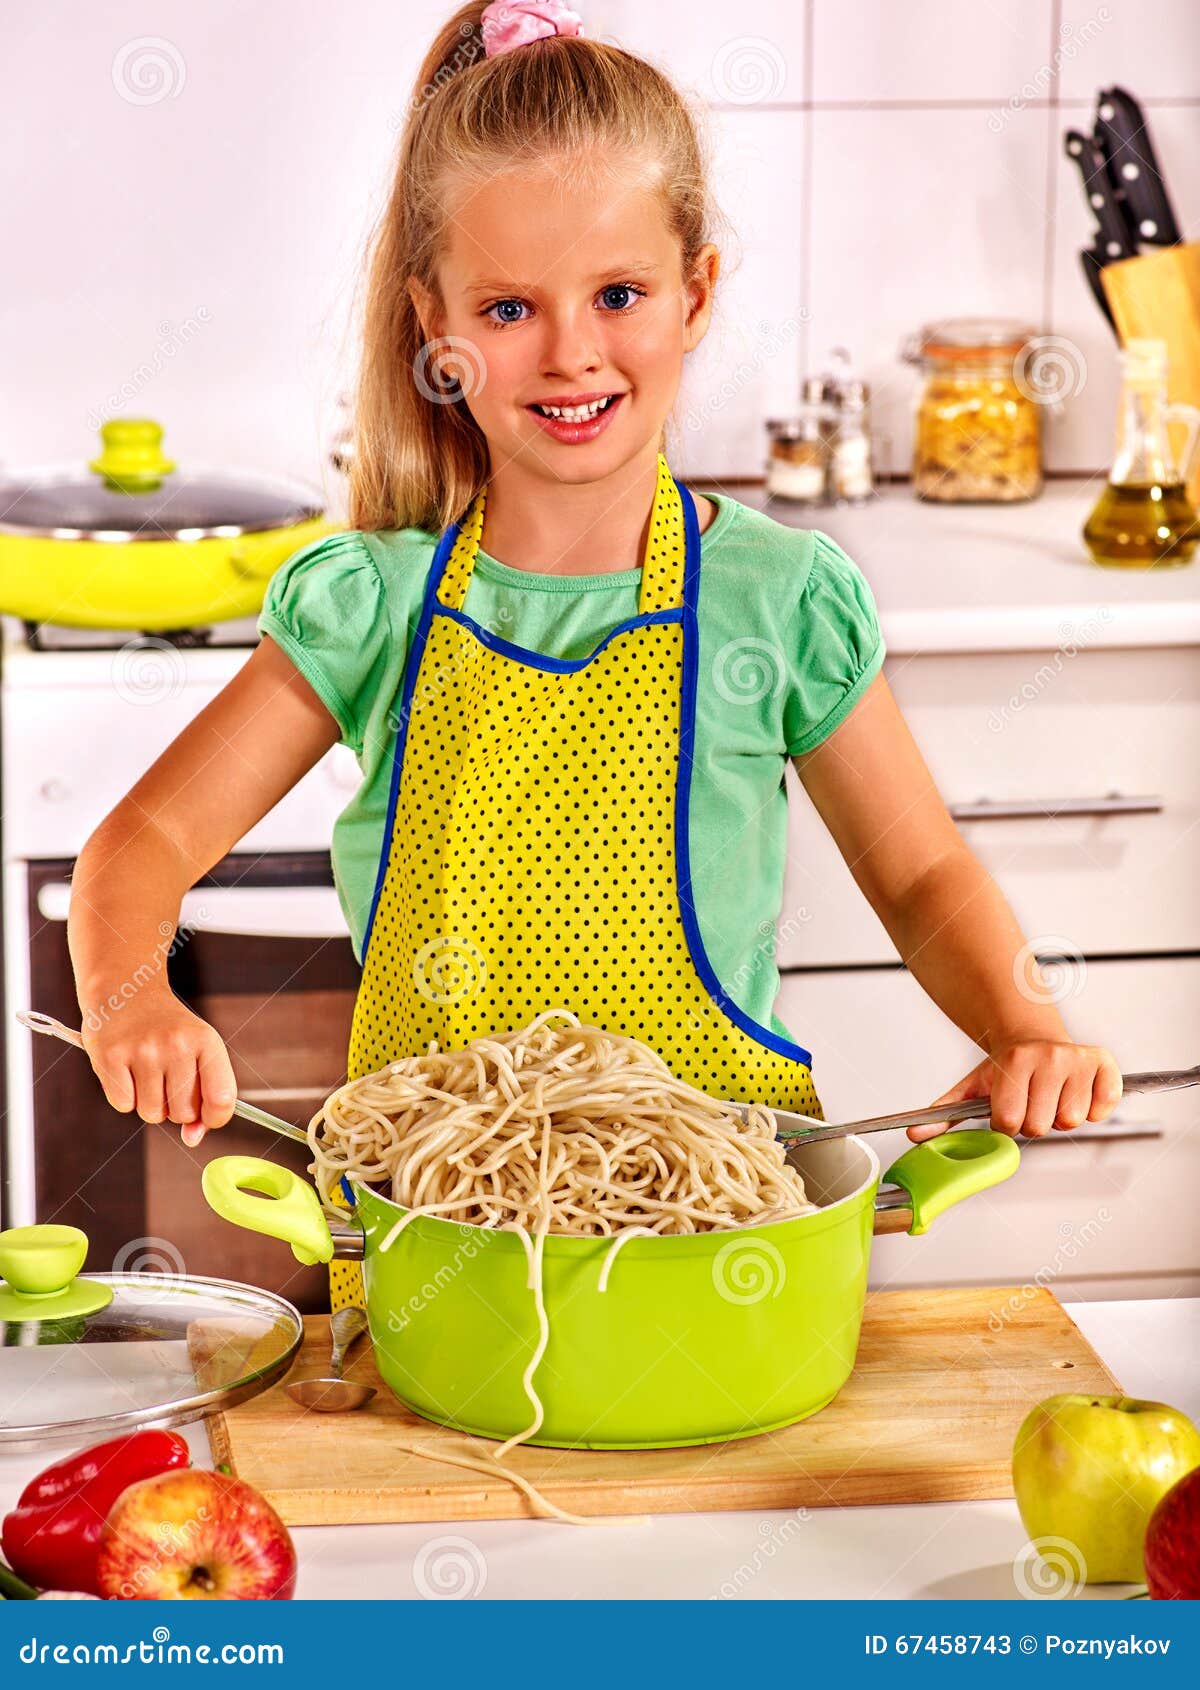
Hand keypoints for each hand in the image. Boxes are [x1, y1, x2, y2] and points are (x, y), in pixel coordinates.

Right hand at [80, 991, 236, 1146]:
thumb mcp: (197, 1051)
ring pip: (152, 1114)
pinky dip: (124, 1096)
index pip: (222, 1099)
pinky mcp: (109, 1056)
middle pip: (183, 1114)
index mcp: (206, 1041)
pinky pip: (123, 1105)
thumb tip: (193, 1139)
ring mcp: (142, 1050)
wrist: (126, 990)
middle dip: (176, 1107)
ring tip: (146, 1072)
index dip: (215, 1118)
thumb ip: (203, 1096)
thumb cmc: (167, 1030)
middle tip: (167, 1079)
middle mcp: (176, 1044)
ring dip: (148, 1103)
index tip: (206, 1115)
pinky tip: (125, 1069)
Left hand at [907, 1039, 1122, 1141]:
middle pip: (1040, 1125)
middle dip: (1033, 1121)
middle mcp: (1048, 1057)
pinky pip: (1102, 1108)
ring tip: (1052, 1095)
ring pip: (1071, 1121)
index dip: (1007, 1123)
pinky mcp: (1105, 1065)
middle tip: (1031, 1100)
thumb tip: (914, 1135)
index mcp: (1014, 1061)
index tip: (1008, 1108)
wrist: (1034, 1038)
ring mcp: (1078, 1060)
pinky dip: (1092, 1109)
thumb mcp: (972, 1086)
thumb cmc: (1005, 1068)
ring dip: (1061, 1116)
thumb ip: (944, 1115)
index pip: (1010, 1122)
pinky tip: (1076, 1093)